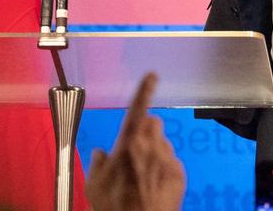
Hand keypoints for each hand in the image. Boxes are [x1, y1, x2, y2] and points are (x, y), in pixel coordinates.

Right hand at [86, 74, 185, 210]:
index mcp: (128, 145)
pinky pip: (171, 161)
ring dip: (154, 149)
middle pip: (153, 122)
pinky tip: (153, 185)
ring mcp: (168, 160)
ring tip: (142, 174)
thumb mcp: (93, 186)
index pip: (137, 110)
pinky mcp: (180, 174)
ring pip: (163, 142)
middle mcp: (151, 147)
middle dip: (145, 128)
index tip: (152, 75)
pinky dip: (162, 167)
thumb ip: (97, 164)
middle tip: (133, 147)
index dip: (144, 91)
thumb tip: (102, 153)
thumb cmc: (114, 207)